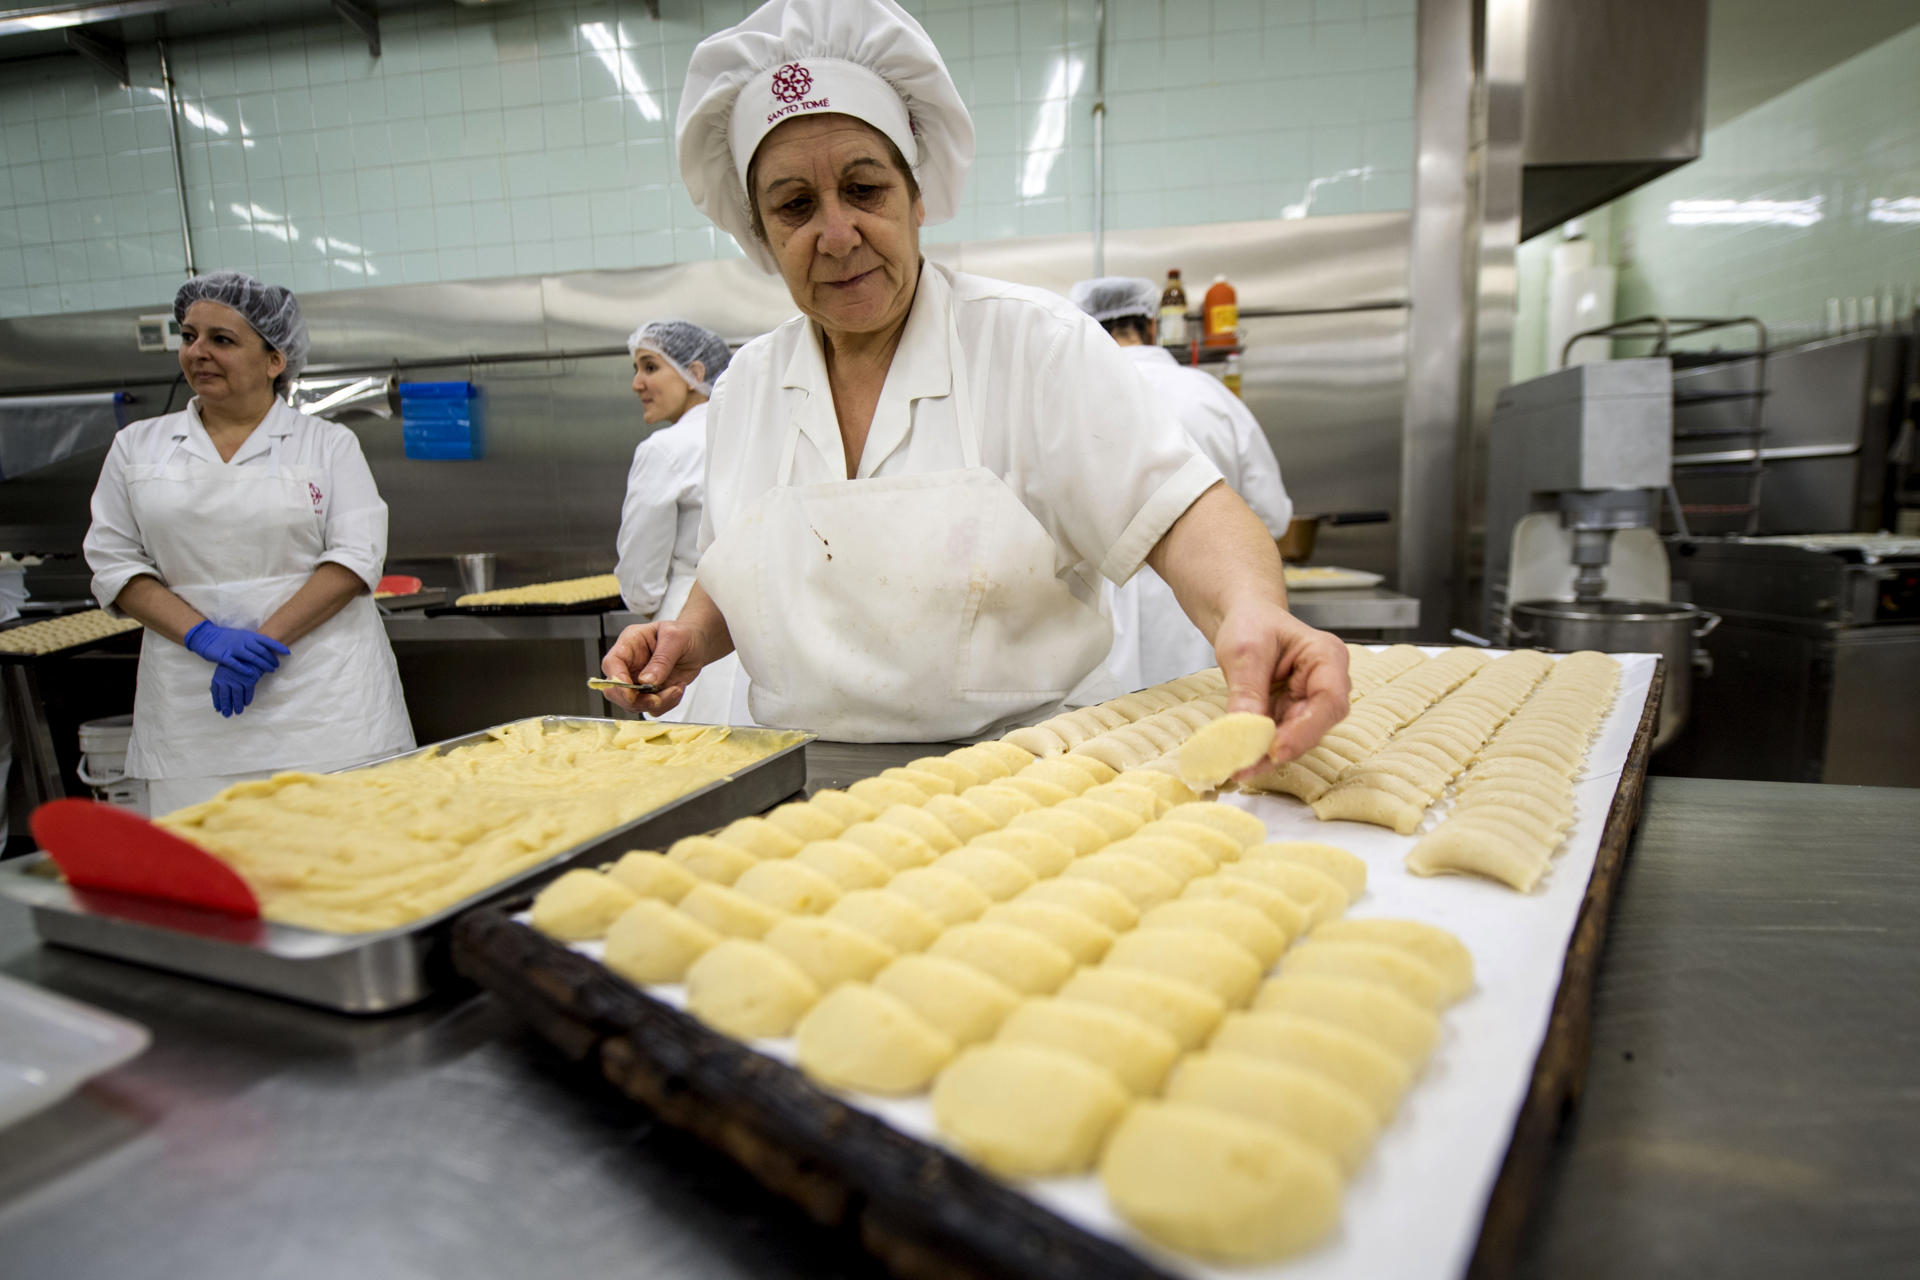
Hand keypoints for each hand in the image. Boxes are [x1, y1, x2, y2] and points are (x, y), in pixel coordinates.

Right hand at [185, 621, 288, 677]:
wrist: (207, 637)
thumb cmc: (229, 638)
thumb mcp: (244, 636)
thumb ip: (255, 642)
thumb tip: (271, 648)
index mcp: (249, 635)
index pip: (267, 641)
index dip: (278, 647)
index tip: (288, 653)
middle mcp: (243, 641)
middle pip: (261, 651)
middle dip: (271, 659)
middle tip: (277, 666)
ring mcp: (233, 648)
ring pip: (252, 657)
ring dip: (263, 665)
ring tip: (270, 671)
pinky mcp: (224, 656)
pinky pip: (236, 664)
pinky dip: (244, 669)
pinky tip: (252, 675)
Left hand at [210, 664, 261, 717]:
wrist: (249, 654)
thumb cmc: (236, 663)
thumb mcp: (225, 671)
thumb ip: (222, 683)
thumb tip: (218, 698)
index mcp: (218, 676)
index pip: (216, 692)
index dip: (217, 702)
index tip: (219, 709)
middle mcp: (227, 678)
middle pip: (225, 696)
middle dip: (226, 707)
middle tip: (228, 715)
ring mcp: (237, 678)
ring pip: (236, 696)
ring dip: (237, 705)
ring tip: (238, 712)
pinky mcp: (249, 678)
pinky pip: (248, 692)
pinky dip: (247, 698)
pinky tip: (246, 703)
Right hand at [601, 619, 707, 715]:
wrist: (697, 644)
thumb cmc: (683, 634)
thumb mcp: (675, 638)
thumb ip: (661, 660)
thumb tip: (646, 681)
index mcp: (629, 644)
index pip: (612, 663)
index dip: (617, 680)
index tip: (631, 693)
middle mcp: (629, 665)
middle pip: (615, 690)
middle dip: (635, 700)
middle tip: (657, 698)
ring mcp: (638, 681)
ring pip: (634, 704)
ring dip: (658, 702)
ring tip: (677, 688)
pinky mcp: (650, 694)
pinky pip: (652, 708)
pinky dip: (667, 704)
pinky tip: (678, 688)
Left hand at [1213, 602, 1351, 769]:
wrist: (1245, 619)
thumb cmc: (1253, 623)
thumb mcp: (1244, 651)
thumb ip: (1248, 689)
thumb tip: (1244, 729)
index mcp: (1327, 656)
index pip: (1329, 699)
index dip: (1306, 730)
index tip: (1276, 749)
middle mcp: (1327, 683)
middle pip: (1316, 725)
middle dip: (1282, 748)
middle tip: (1247, 766)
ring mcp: (1311, 702)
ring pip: (1298, 738)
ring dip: (1269, 755)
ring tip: (1239, 767)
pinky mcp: (1293, 716)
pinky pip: (1281, 737)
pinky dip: (1261, 750)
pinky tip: (1240, 761)